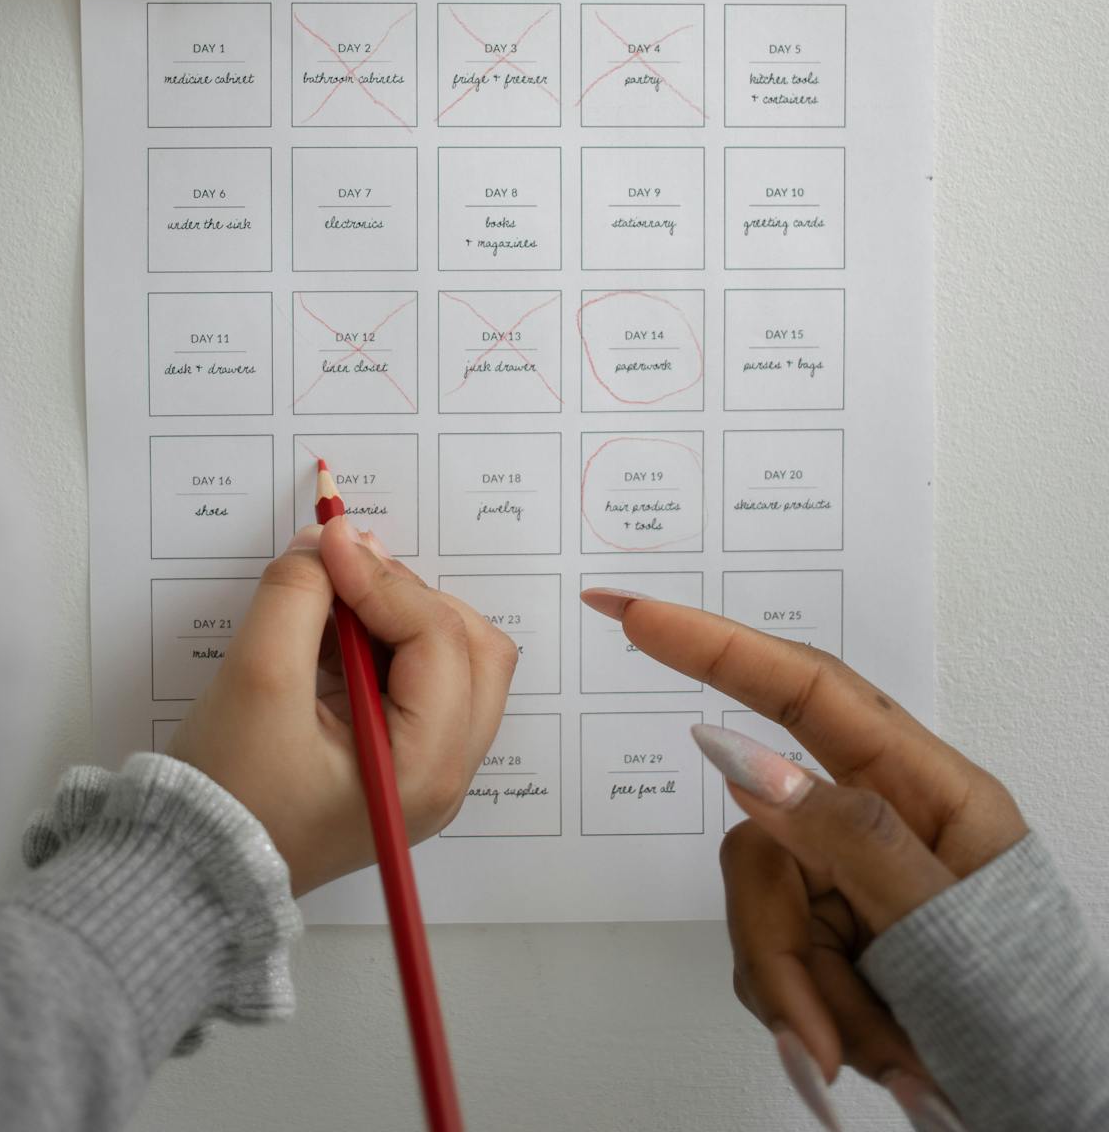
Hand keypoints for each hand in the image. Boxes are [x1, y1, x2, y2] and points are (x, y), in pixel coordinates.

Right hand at [171, 524, 516, 895]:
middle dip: (408, 597)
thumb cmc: (228, 793)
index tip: (328, 542)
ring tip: (331, 605)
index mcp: (424, 768)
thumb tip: (328, 543)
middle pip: (471, 648)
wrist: (196, 869)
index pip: (437, 639)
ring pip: (453, 660)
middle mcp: (444, 773)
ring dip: (399, 617)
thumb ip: (297, 597)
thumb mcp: (256, 678)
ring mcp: (427, 769)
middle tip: (341, 574)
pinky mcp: (401, 759)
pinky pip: (421, 682)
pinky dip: (386, 644)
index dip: (384, 579)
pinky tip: (330, 635)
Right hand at [581, 588, 1026, 1125]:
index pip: (809, 688)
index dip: (718, 644)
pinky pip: (767, 955)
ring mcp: (851, 882)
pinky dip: (801, 1012)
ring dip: (799, 990)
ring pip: (758, 900)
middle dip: (777, 932)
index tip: (639, 613)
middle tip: (815, 1028)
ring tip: (875, 1055)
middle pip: (765, 826)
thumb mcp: (945, 928)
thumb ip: (844, 836)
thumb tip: (739, 756)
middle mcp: (881, 824)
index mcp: (929, 789)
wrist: (1054, 1123)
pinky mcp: (830, 937)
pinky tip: (862, 1054)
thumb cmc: (1029, 1022)